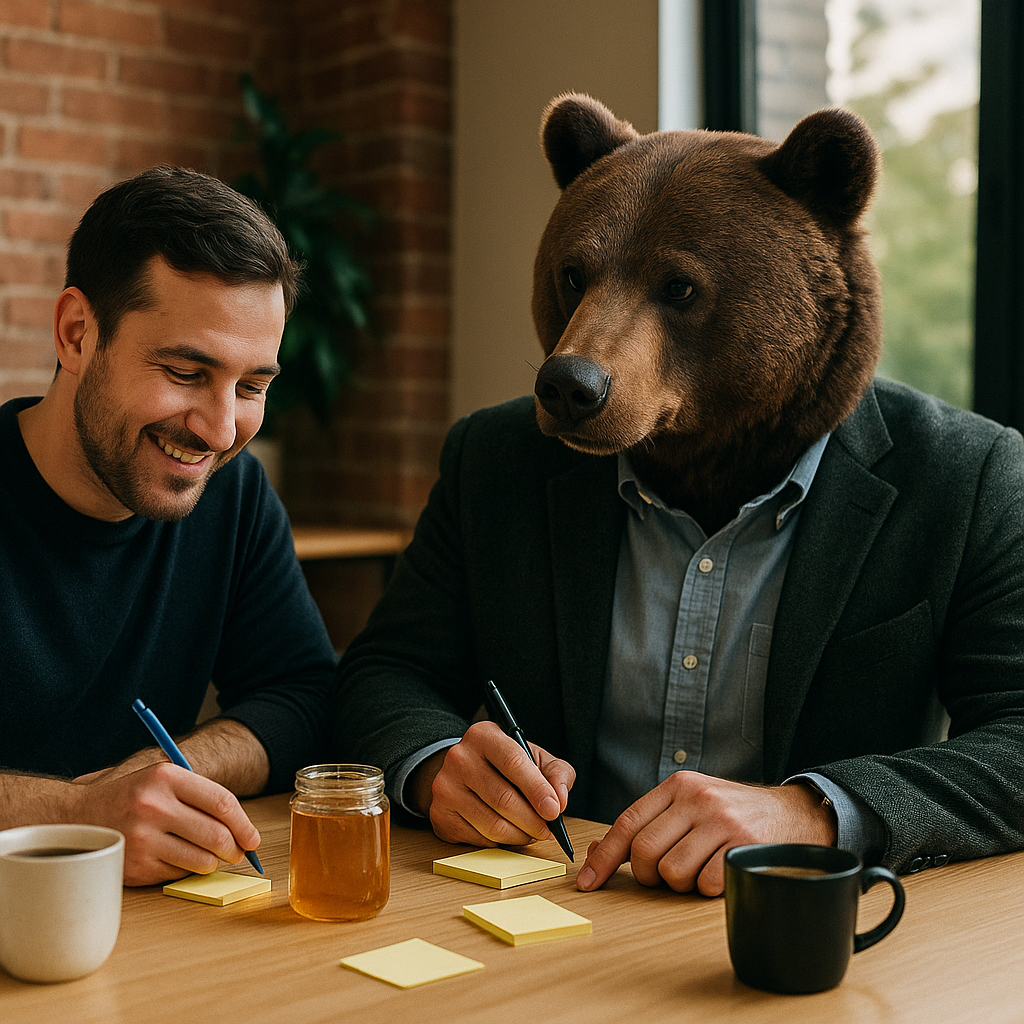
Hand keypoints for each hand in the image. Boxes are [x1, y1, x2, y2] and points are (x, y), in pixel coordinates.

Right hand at [69, 761, 260, 885]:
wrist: (78, 818)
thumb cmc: (133, 797)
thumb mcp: (163, 780)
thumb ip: (201, 796)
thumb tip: (242, 829)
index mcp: (166, 777)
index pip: (222, 802)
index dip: (244, 824)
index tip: (253, 838)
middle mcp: (154, 806)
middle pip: (216, 835)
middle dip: (235, 849)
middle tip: (237, 853)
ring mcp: (143, 838)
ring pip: (202, 860)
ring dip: (213, 862)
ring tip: (208, 856)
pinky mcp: (136, 866)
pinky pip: (179, 874)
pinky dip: (186, 870)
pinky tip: (176, 858)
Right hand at [417, 721, 575, 846]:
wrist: (463, 771)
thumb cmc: (505, 764)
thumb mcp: (534, 757)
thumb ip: (556, 772)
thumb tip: (560, 800)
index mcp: (484, 735)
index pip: (513, 762)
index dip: (537, 789)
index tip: (554, 810)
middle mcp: (459, 758)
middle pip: (503, 799)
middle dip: (533, 821)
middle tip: (547, 830)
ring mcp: (445, 787)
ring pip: (492, 824)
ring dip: (520, 835)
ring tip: (531, 832)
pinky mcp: (439, 814)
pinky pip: (478, 838)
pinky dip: (500, 842)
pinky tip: (509, 833)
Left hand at [576, 774, 836, 896]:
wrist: (794, 812)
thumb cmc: (733, 814)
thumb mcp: (691, 804)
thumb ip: (651, 824)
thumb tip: (600, 854)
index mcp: (677, 786)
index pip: (627, 823)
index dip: (604, 857)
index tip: (588, 884)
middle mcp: (696, 798)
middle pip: (645, 851)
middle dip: (648, 875)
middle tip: (665, 875)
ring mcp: (721, 821)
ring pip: (672, 871)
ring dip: (680, 884)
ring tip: (698, 870)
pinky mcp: (744, 845)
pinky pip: (705, 883)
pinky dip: (707, 888)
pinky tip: (720, 873)